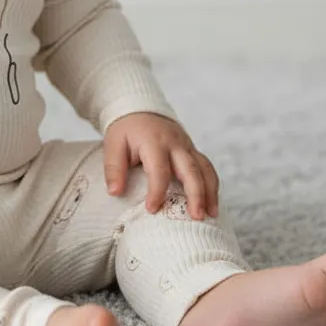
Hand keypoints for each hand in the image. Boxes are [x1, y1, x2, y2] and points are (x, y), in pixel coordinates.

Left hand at [102, 112, 219, 220]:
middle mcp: (175, 143)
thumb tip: (115, 193)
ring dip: (210, 192)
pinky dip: (212, 185)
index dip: (157, 191)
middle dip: (196, 195)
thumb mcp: (113, 144)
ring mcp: (187, 146)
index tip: (152, 209)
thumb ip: (114, 168)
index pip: (159, 170)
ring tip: (211, 214)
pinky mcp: (192, 150)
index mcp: (154, 141)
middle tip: (196, 217)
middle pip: (191, 169)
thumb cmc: (126, 130)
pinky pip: (207, 167)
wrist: (139, 108)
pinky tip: (211, 203)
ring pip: (205, 168)